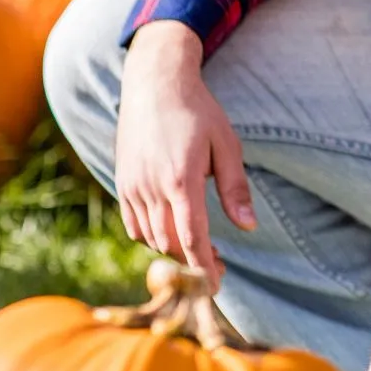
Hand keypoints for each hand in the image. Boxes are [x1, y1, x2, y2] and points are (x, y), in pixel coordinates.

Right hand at [116, 22, 255, 280]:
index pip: (192, 238)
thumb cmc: (198, 112)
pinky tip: (172, 229)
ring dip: (173, 249)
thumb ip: (235, 189)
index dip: (204, 267)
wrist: (153, 84)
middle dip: (192, 262)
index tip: (215, 286)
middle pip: (169, 244)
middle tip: (216, 266)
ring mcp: (132, 186)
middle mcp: (151, 188)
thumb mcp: (227, 146)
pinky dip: (153, 235)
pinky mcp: (121, 183)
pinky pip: (134, 224)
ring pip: (150, 237)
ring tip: (199, 249)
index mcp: (181, 180)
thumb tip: (249, 226)